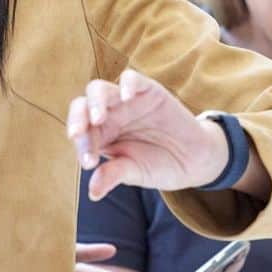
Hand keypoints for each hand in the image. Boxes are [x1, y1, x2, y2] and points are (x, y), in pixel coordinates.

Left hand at [67, 69, 229, 200]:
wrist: (195, 160)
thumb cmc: (159, 165)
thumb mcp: (136, 172)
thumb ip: (113, 175)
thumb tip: (93, 193)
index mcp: (100, 134)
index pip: (81, 133)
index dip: (81, 145)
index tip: (89, 163)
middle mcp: (108, 114)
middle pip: (82, 106)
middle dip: (77, 119)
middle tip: (78, 134)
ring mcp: (126, 100)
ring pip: (99, 89)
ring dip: (95, 101)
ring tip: (98, 118)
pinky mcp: (148, 90)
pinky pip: (132, 78)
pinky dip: (127, 84)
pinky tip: (127, 97)